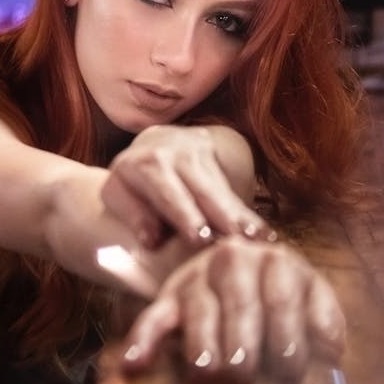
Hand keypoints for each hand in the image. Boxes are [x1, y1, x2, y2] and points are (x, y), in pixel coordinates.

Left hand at [102, 124, 271, 248]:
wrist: (152, 143)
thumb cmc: (132, 180)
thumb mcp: (117, 193)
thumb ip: (133, 215)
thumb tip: (152, 241)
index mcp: (145, 165)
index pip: (168, 193)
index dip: (185, 215)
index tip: (199, 238)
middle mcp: (174, 153)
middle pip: (202, 190)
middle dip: (223, 216)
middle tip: (241, 241)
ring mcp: (198, 151)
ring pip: (221, 190)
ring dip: (242, 217)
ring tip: (262, 240)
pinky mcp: (215, 156)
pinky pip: (230, 189)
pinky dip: (247, 214)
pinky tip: (265, 234)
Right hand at [120, 237, 345, 383]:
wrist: (246, 270)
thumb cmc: (286, 297)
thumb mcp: (312, 298)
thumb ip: (325, 320)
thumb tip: (332, 351)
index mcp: (276, 259)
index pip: (281, 294)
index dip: (287, 332)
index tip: (289, 368)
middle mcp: (233, 259)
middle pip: (239, 301)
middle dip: (242, 340)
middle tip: (243, 375)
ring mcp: (198, 276)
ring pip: (199, 308)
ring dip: (201, 342)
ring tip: (205, 373)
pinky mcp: (169, 296)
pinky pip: (154, 316)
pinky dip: (142, 340)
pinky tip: (133, 363)